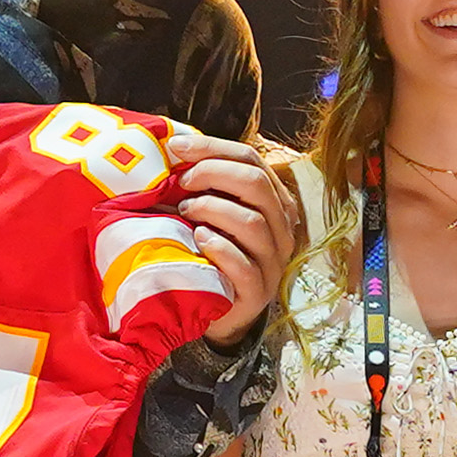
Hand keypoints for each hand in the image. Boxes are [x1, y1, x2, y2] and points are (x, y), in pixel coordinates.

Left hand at [165, 130, 308, 343]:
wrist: (219, 309)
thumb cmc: (213, 253)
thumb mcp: (215, 213)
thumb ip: (209, 184)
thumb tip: (175, 148)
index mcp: (274, 202)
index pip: (252, 160)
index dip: (213, 148)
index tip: (176, 148)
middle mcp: (281, 229)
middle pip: (256, 184)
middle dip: (213, 173)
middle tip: (182, 183)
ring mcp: (273, 262)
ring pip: (253, 222)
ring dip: (212, 209)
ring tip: (186, 211)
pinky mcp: (258, 292)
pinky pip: (244, 266)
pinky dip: (219, 248)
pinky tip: (198, 240)